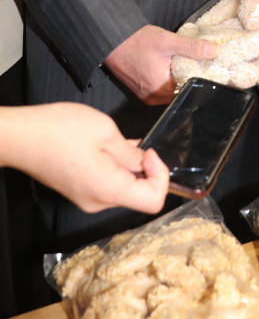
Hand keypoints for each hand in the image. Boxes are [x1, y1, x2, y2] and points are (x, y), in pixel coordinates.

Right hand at [0, 102, 168, 213]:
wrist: (22, 136)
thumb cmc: (61, 130)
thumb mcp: (106, 132)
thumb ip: (131, 152)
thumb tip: (147, 163)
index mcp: (108, 190)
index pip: (154, 201)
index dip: (161, 176)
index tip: (151, 152)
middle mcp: (98, 202)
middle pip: (139, 195)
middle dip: (146, 168)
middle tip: (139, 142)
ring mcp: (87, 198)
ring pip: (124, 188)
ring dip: (131, 166)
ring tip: (120, 141)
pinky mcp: (80, 190)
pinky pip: (109, 183)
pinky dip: (117, 167)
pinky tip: (109, 146)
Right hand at [105, 25, 217, 104]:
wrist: (113, 40)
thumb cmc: (136, 42)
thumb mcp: (167, 41)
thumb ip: (192, 47)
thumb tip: (213, 51)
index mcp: (161, 89)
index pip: (189, 90)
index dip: (199, 78)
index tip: (207, 68)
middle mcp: (153, 97)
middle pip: (180, 91)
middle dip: (188, 78)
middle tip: (196, 62)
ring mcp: (147, 95)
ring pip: (171, 90)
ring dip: (178, 78)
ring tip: (181, 62)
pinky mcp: (142, 91)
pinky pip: (161, 88)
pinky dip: (167, 78)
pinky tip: (169, 65)